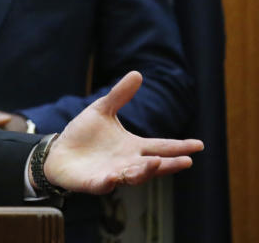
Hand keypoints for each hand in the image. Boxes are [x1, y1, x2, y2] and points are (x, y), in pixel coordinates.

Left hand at [41, 71, 202, 193]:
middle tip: (186, 161)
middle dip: (169, 164)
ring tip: (157, 162)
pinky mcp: (94, 183)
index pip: (161, 146)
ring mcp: (112, 174)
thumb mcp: (102, 110)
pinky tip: (114, 177)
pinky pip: (104, 184)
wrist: (59, 152)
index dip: (179, 146)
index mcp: (133, 146)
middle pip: (153, 165)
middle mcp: (127, 163)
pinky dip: (110, 182)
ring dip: (145, 171)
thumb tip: (138, 73)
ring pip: (133, 176)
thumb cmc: (84, 134)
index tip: (199, 145)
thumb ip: (119, 96)